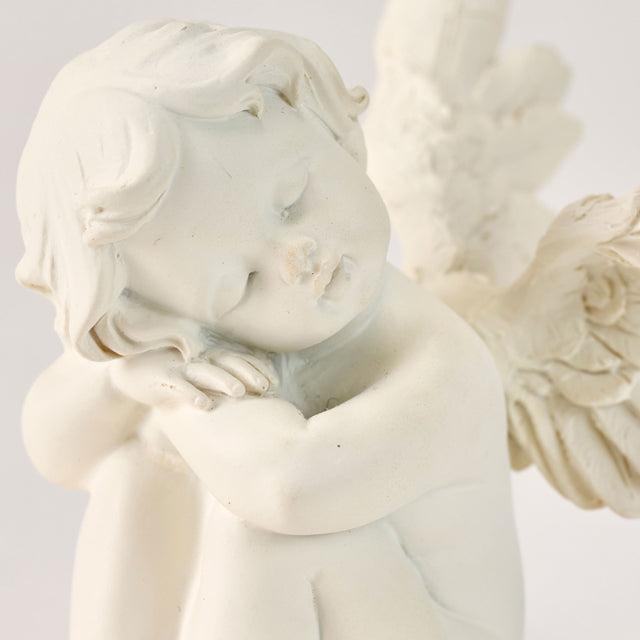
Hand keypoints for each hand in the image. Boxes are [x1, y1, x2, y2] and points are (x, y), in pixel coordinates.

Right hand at [109, 347, 277, 410]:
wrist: (132, 371)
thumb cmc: (175, 376)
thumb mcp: (201, 376)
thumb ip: (223, 381)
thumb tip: (253, 397)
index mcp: (212, 357)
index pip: (240, 359)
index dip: (258, 368)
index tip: (276, 383)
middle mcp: (200, 359)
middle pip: (228, 363)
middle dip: (248, 374)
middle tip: (265, 388)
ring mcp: (182, 368)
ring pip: (206, 372)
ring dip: (224, 381)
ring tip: (239, 393)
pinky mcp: (163, 379)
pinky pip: (179, 386)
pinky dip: (192, 394)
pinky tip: (204, 406)